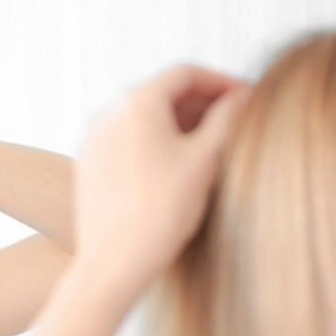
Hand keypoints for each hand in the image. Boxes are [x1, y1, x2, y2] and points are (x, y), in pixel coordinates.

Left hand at [74, 65, 249, 287]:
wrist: (114, 262)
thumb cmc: (160, 213)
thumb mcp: (206, 159)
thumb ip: (228, 119)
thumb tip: (241, 99)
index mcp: (137, 102)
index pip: (186, 73)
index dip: (222, 81)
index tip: (246, 97)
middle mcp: (108, 114)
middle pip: (163, 93)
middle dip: (202, 104)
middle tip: (233, 121)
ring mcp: (94, 140)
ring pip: (145, 119)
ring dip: (180, 125)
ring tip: (210, 146)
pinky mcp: (89, 165)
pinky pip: (127, 142)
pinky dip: (155, 144)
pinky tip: (177, 168)